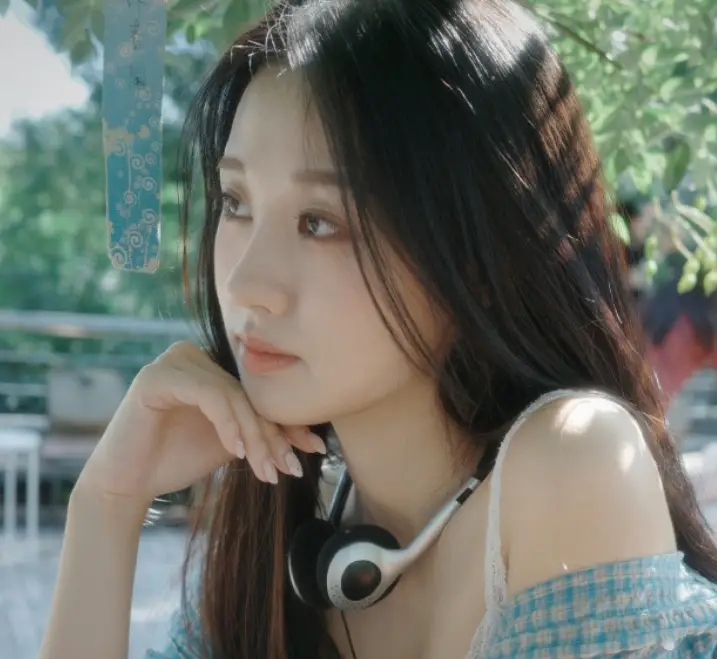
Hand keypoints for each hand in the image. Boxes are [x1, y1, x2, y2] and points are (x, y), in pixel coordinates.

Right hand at [76, 341, 324, 505]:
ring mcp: (173, 361)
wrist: (129, 483)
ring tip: (267, 470)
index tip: (315, 449)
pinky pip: (208, 394)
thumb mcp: (232, 442)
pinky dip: (228, 423)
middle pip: (248, 394)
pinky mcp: (157, 376)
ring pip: (233, 396)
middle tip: (290, 468)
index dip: (287, 423)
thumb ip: (261, 430)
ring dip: (255, 436)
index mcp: (210, 365)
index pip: (257, 393)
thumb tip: (312, 440)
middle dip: (274, 435)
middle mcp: (193, 354)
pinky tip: (237, 451)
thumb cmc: (177, 459)